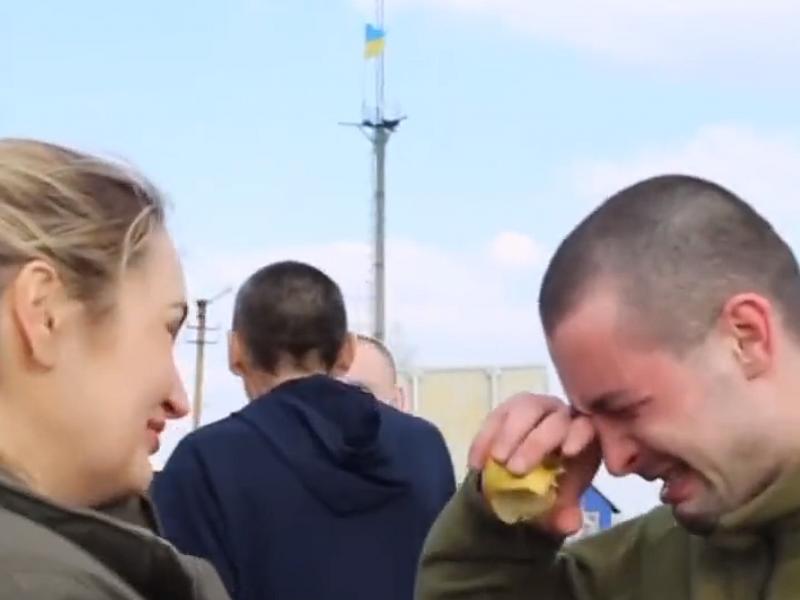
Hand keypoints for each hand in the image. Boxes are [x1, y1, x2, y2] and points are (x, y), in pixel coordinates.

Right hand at [468, 392, 600, 537]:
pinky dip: (483, 441)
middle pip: (552, 418)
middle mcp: (560, 414)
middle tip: (515, 468)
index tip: (566, 454)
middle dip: (534, 443)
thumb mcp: (562, 502)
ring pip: (523, 409)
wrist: (524, 479)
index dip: (577, 436)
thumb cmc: (553, 484)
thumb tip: (570, 523)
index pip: (585, 428)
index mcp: (582, 434)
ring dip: (508, 435)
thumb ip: (567, 513)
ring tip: (495, 460)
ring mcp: (532, 407)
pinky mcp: (506, 410)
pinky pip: (494, 418)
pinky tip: (475, 463)